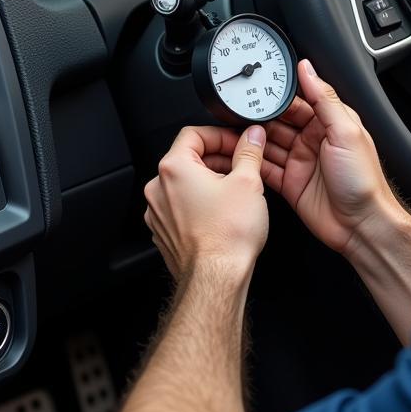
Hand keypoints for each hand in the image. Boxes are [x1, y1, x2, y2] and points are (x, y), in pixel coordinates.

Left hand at [144, 125, 268, 285]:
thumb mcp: (248, 182)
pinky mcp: (164, 232)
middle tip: (242, 167)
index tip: (237, 143)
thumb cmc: (227, 236)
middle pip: (189, 159)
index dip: (220, 135)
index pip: (193, 134)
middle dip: (218, 160)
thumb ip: (249, 152)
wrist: (216, 277)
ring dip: (209, 183)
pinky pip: (181, 208)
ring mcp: (159, 212)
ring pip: (185, 185)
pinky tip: (222, 214)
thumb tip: (252, 137)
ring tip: (235, 193)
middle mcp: (159, 188)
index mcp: (174, 168)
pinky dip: (200, 204)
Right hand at [258, 60, 404, 256]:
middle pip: (279, 122)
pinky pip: (266, 168)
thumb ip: (324, 99)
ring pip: (269, 144)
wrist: (362, 225)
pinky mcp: (290, 183)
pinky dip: (252, 163)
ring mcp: (300, 162)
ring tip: (232, 133)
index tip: (258, 90)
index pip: (299, 101)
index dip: (278, 96)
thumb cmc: (363, 181)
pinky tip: (240, 157)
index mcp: (329, 124)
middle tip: (239, 113)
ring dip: (253, 139)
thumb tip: (308, 69)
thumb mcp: (346, 132)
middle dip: (260, 117)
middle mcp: (313, 141)